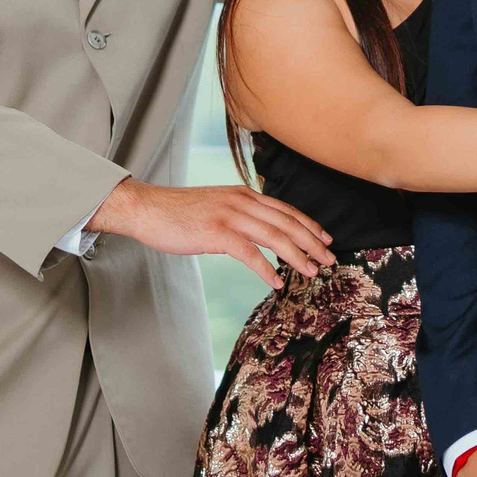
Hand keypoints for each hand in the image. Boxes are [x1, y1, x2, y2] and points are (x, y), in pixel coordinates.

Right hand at [88, 178, 333, 288]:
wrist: (147, 208)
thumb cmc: (178, 212)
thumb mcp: (216, 206)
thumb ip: (238, 214)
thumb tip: (257, 231)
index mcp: (243, 194)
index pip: (285, 209)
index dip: (308, 225)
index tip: (325, 239)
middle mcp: (241, 200)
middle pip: (286, 223)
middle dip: (312, 243)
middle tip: (330, 260)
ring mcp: (229, 216)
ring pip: (274, 237)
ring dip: (297, 257)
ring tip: (312, 272)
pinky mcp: (216, 233)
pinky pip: (249, 253)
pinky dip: (266, 269)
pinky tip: (278, 282)